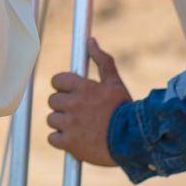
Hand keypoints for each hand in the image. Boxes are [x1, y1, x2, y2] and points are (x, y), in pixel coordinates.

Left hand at [45, 38, 130, 167]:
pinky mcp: (69, 143)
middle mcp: (73, 104)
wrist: (134, 140)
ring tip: (79, 127)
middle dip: (63, 106)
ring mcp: (70, 124)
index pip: (57, 80)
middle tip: (78, 112)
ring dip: (62, 123)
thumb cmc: (125, 110)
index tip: (71, 93)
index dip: (63, 87)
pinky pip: (52, 138)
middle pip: (53, 100)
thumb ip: (102, 61)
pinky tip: (75, 140)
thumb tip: (90, 41)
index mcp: (82, 87)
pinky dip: (61, 140)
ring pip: (52, 119)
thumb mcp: (115, 83)